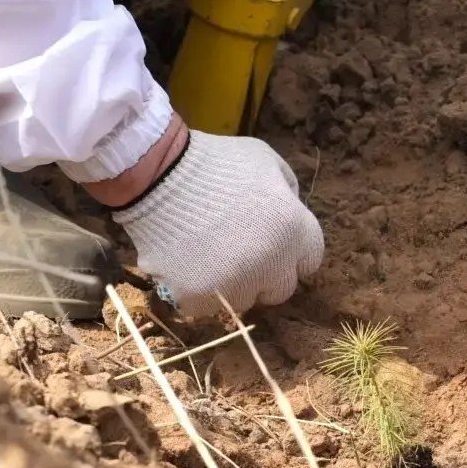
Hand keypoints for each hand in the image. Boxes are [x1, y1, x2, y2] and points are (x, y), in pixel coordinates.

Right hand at [105, 129, 323, 316]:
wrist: (157, 173)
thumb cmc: (216, 162)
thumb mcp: (265, 160)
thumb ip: (287, 191)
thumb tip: (289, 211)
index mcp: (292, 231)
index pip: (309, 261)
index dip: (290, 251)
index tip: (271, 242)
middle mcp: (269, 266)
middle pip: (280, 289)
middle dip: (265, 273)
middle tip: (238, 251)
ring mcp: (232, 286)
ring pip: (242, 301)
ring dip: (231, 285)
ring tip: (207, 254)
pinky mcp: (197, 299)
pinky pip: (205, 306)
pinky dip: (196, 291)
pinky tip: (185, 263)